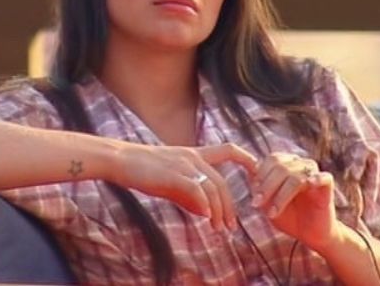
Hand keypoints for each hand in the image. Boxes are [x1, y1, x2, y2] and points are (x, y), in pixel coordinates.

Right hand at [113, 142, 257, 230]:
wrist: (120, 159)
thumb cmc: (144, 170)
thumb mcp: (171, 181)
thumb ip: (190, 194)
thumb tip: (207, 212)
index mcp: (195, 155)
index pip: (229, 150)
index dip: (247, 159)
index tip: (258, 173)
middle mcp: (193, 158)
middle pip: (221, 182)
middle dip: (230, 206)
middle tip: (231, 227)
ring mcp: (184, 165)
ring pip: (212, 188)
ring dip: (219, 211)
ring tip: (219, 228)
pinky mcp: (173, 174)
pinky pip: (196, 189)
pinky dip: (204, 204)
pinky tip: (206, 217)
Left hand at [251, 152, 340, 250]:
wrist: (311, 235)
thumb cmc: (289, 217)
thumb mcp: (268, 203)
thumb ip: (258, 186)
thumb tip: (245, 167)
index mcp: (287, 165)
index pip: (272, 159)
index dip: (260, 176)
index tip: (254, 198)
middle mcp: (300, 165)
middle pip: (280, 166)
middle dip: (266, 186)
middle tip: (257, 204)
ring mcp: (314, 174)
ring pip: (295, 176)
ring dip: (280, 195)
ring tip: (272, 214)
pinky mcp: (328, 186)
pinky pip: (324, 177)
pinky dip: (316, 179)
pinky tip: (309, 184)